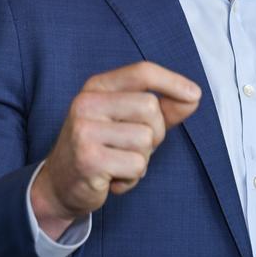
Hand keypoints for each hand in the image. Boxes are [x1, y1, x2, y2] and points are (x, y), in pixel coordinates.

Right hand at [31, 61, 200, 237]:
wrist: (60, 184)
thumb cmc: (103, 149)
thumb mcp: (130, 122)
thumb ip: (162, 109)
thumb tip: (193, 97)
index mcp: (97, 87)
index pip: (142, 72)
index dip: (172, 81)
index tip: (195, 94)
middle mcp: (87, 103)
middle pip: (150, 108)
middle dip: (154, 133)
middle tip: (132, 147)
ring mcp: (85, 130)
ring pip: (146, 139)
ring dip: (142, 159)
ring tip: (119, 162)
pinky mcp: (88, 159)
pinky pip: (136, 165)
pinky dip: (132, 178)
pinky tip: (112, 178)